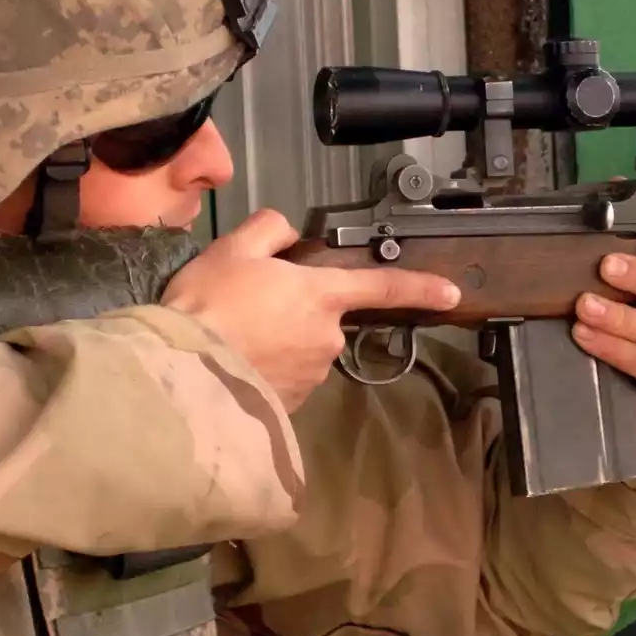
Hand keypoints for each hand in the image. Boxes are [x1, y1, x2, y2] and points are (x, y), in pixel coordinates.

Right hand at [162, 209, 460, 412]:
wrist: (183, 374)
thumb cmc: (209, 305)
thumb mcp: (232, 249)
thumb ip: (269, 231)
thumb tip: (289, 232)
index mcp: (323, 295)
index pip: (383, 287)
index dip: (420, 287)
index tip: (452, 293)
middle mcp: (328, 337)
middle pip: (325, 318)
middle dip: (297, 312)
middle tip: (247, 308)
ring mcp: (312, 374)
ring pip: (304, 349)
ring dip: (280, 343)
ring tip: (234, 338)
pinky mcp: (292, 404)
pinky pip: (286, 379)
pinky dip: (268, 370)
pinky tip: (236, 364)